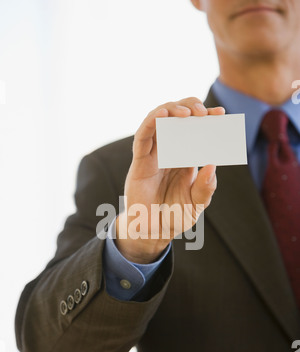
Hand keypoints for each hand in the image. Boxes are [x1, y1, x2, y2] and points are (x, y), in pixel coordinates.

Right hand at [116, 97, 224, 262]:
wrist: (154, 232)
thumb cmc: (175, 216)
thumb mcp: (197, 204)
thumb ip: (205, 188)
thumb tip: (212, 166)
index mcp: (186, 158)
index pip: (195, 130)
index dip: (206, 118)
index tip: (221, 114)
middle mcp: (169, 151)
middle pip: (177, 118)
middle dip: (191, 107)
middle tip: (203, 112)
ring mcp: (153, 154)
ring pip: (159, 121)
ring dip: (172, 110)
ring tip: (187, 112)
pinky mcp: (140, 161)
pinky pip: (143, 136)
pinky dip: (151, 122)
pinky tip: (163, 114)